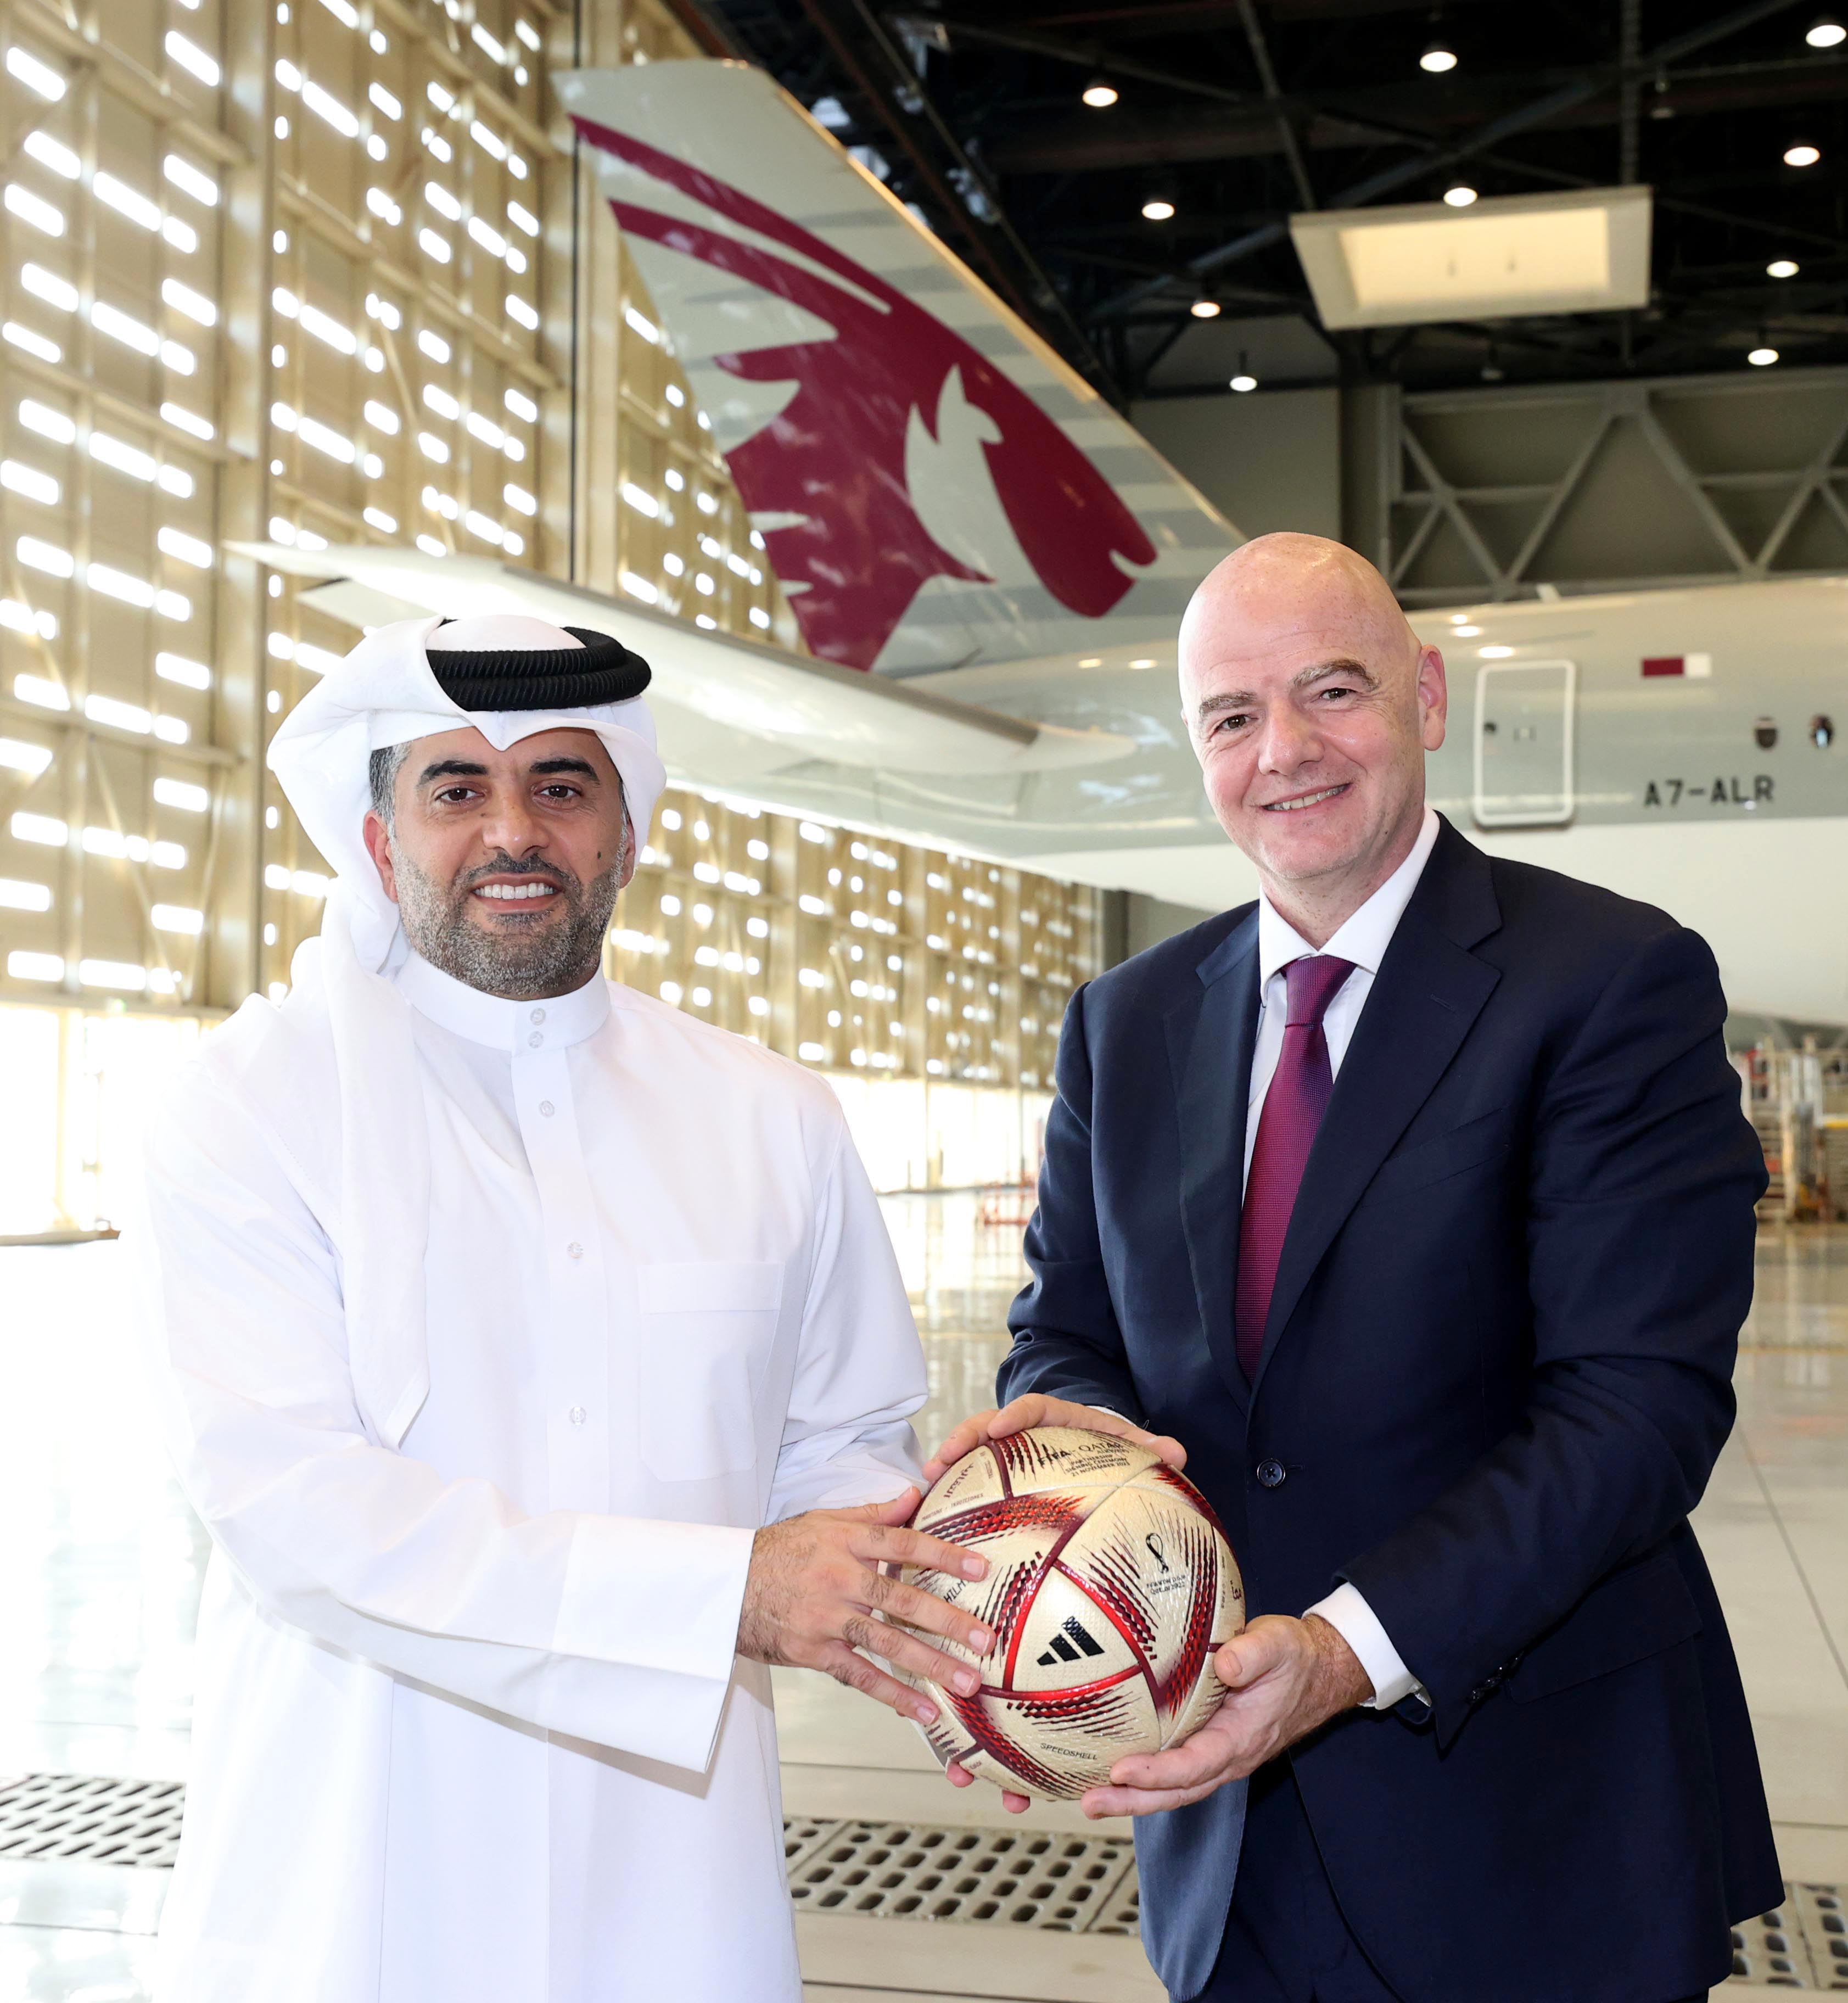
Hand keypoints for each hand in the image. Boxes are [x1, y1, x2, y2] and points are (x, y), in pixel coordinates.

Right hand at [737, 1490, 995, 1728]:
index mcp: (845, 1542)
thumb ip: (872, 1512)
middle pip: (900, 1599)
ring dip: (929, 1663)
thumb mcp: (823, 1521)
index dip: (942, 1555)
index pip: (902, 1544)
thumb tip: (915, 1493)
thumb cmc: (780, 1550)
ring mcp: (827, 1619)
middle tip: (986, 1637)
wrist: (728, 1587)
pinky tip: (923, 1709)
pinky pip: (859, 1676)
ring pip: (885, 1641)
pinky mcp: (814, 1652)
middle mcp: (839, 1579)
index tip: (981, 1569)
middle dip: (947, 1620)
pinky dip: (892, 1694)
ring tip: (966, 1680)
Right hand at [922, 1393, 1186, 1486]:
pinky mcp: (995, 1472)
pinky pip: (970, 1476)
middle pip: (987, 1426)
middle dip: (964, 1438)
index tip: (1001, 1428)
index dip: (1014, 1415)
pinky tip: (934, 1511)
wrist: (1085, 1444)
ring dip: (949, 1463)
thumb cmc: (1103, 1443)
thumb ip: (1147, 1447)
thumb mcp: (1124, 1441)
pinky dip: (952, 1489)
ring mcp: (1004, 1450)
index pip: (1032, 1408)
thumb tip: (1178, 1453)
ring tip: (927, 1483)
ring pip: (971, 1450)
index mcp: (1054, 1417)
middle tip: (943, 1459)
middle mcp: (1022, 1430)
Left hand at [1077, 1614, 1372, 1818]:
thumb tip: (1225, 1665)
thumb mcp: (1280, 1645)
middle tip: (1089, 1803)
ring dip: (1130, 1796)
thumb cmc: (1293, 1658)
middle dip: (1132, 1800)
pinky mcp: (1206, 1743)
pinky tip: (1108, 1769)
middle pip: (1176, 1790)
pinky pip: (1171, 1767)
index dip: (1158, 1772)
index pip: (1196, 1764)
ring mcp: (1215, 1754)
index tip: (1122, 1770)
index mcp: (1242, 1738)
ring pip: (1171, 1786)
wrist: (1315, 1672)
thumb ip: (1254, 1654)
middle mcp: (1226, 1756)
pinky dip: (1142, 1776)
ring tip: (1087, 1798)